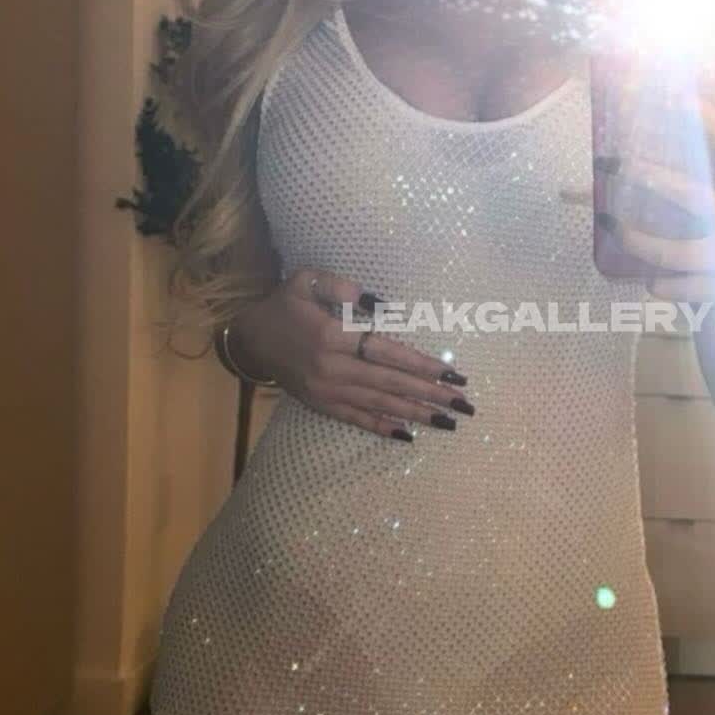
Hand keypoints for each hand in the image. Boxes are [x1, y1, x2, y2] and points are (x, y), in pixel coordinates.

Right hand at [227, 268, 473, 437]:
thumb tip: (383, 304)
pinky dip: (382, 426)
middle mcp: (332, 367)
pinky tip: (408, 434)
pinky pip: (356, 418)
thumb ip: (343, 288)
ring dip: (416, 414)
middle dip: (430, 395)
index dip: (421, 365)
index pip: (387, 352)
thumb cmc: (285, 304)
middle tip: (464, 404)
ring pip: (378, 404)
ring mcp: (326, 390)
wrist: (250, 338)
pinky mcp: (321, 404)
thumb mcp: (307, 280)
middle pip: (390, 382)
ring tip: (448, 421)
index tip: (452, 374)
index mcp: (332, 335)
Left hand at [604, 100, 714, 313]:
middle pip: (689, 195)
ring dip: (635, 240)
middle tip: (620, 165)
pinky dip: (660, 284)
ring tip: (613, 226)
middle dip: (649, 177)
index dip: (706, 116)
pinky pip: (679, 289)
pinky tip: (650, 278)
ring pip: (670, 252)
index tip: (677, 97)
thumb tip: (711, 148)